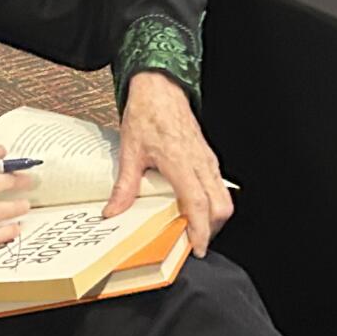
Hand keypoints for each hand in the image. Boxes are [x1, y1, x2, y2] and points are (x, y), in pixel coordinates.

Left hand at [105, 74, 231, 256]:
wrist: (160, 88)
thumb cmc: (148, 113)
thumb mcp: (130, 151)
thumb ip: (125, 186)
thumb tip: (113, 211)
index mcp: (181, 162)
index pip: (199, 204)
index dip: (200, 230)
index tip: (197, 248)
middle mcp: (200, 162)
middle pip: (220, 206)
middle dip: (210, 228)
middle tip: (191, 242)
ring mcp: (207, 159)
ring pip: (223, 197)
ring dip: (212, 216)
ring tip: (192, 227)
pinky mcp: (207, 157)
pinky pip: (217, 185)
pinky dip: (211, 201)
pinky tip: (193, 206)